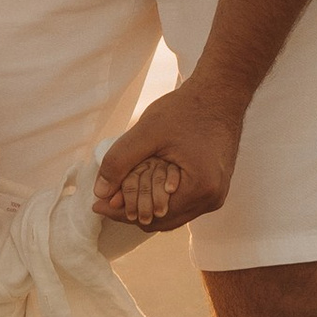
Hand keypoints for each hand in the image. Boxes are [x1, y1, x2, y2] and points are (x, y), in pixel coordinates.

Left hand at [93, 81, 243, 230]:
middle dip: (131, 212)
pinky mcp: (214, 188)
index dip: (121, 212)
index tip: (96, 205)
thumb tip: (99, 193)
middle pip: (162, 222)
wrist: (220, 95)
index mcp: (200, 188)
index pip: (152, 215)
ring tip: (120, 196)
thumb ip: (120, 161)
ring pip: (172, 215)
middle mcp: (212, 199)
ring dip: (146, 206)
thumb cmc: (186, 109)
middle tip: (105, 202)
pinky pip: (182, 204)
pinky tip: (143, 188)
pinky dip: (161, 199)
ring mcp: (215, 195)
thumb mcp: (147, 132)